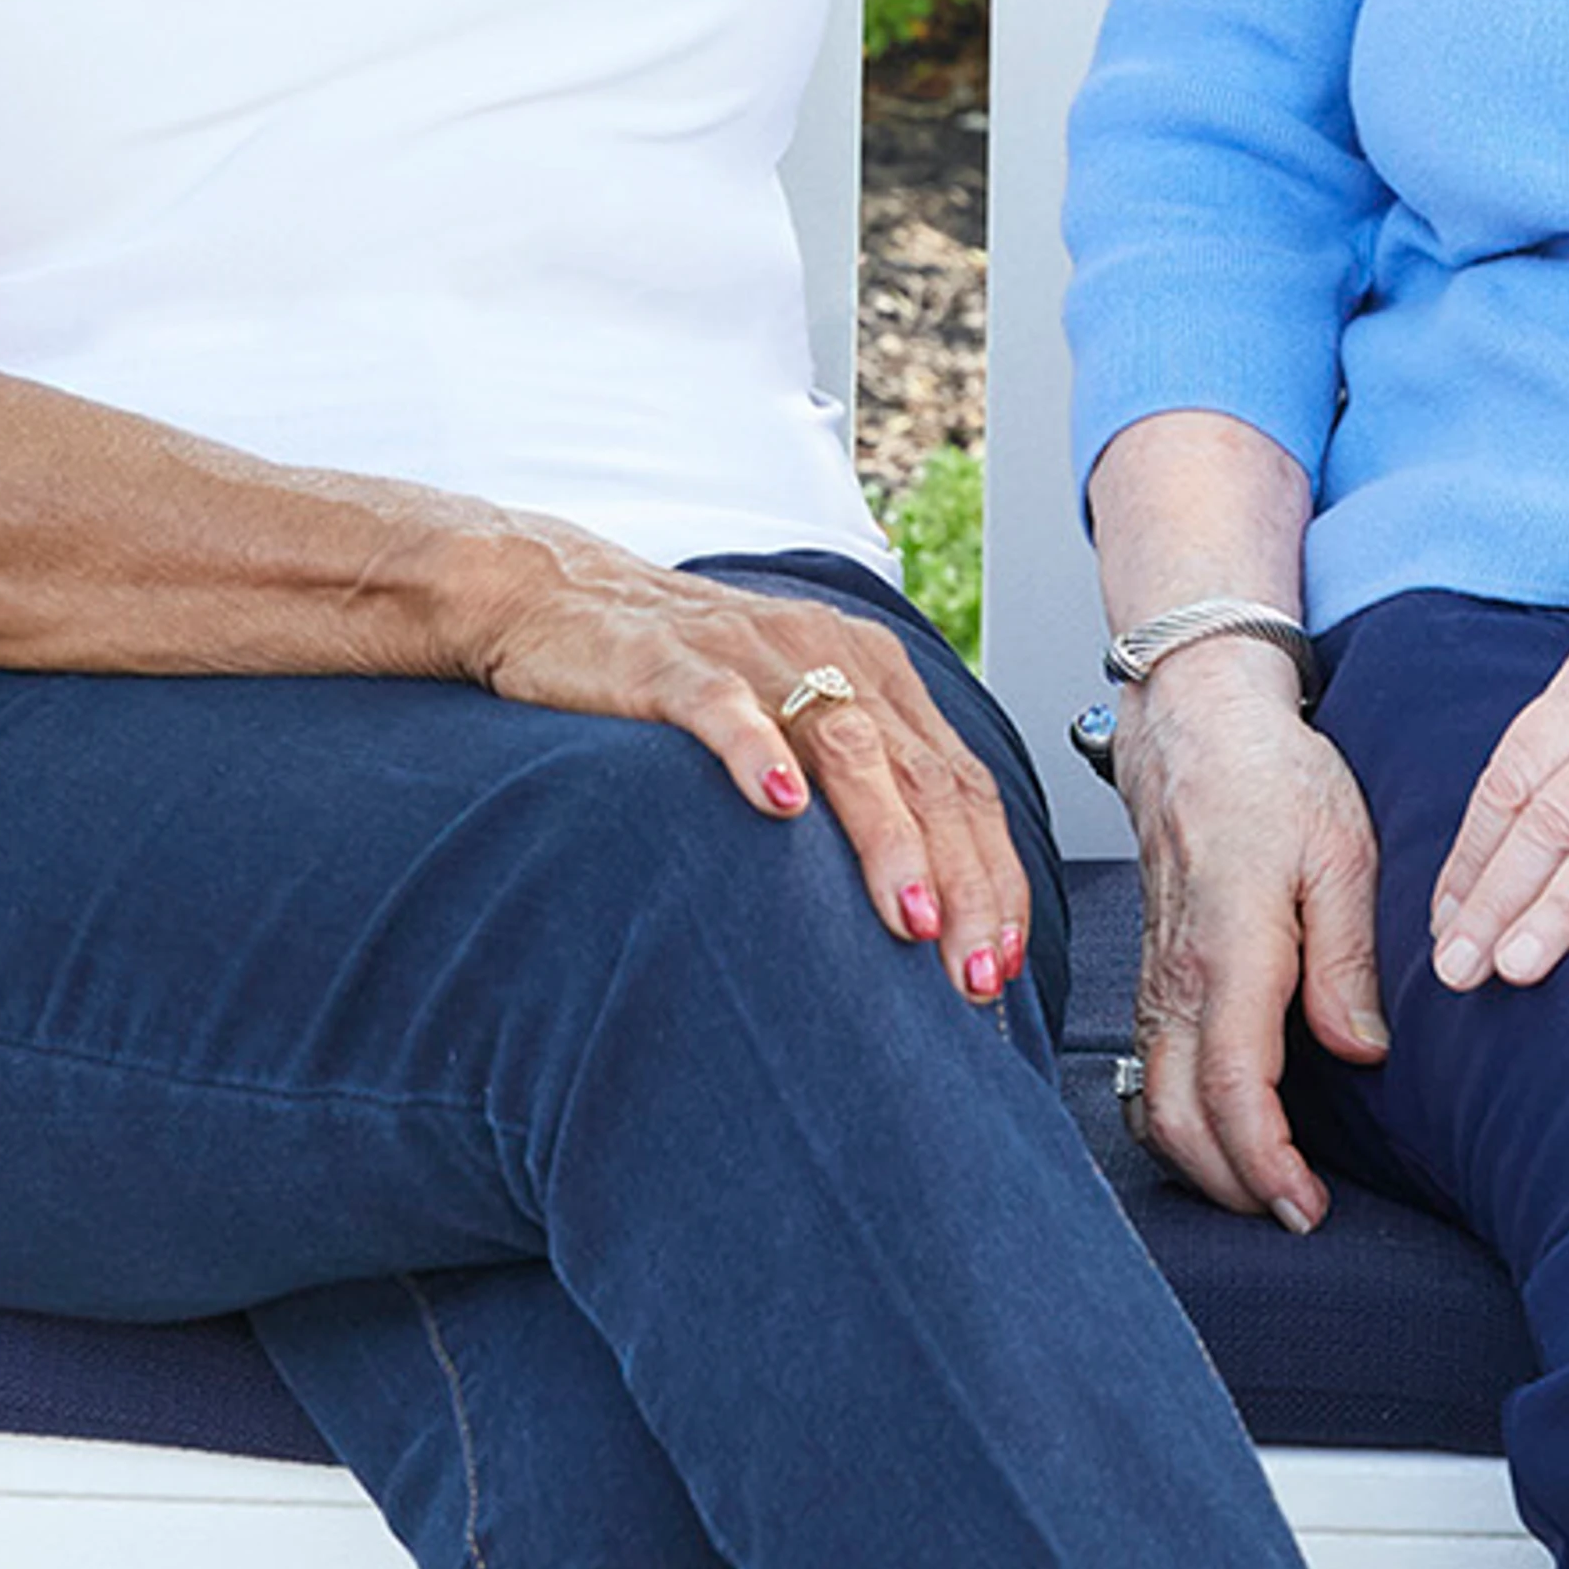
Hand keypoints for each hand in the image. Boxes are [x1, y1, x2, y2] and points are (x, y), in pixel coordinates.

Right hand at [458, 530, 1030, 1004]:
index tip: (1006, 959)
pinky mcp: (675, 663)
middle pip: (922, 773)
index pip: (961, 781)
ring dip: (889, 839)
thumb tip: (925, 903)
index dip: (993, 872)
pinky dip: (760, 754)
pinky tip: (781, 806)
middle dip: (963, 879)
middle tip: (977, 973)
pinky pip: (727, 708)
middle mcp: (832, 654)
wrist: (562, 594)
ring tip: (913, 920)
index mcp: (873, 670)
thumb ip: (860, 781)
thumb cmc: (687, 673)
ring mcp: (756, 656)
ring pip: (847, 745)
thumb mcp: (797, 713)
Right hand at [1115, 647, 1388, 1232]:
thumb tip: (1360, 1051)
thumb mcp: (1341, 850)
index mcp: (1230, 948)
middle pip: (1180, 1120)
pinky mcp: (1153, 972)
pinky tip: (1223, 1132)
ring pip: (1154, 1104)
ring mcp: (1156, 976)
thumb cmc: (1273, 774)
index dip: (1268, 1164)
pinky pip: (1150, 1070)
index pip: (1235, 1089)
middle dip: (1234, 1186)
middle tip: (1297, 1216)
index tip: (1307, 1208)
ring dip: (1205, 1162)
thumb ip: (1347, 957)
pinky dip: (1180, 1121)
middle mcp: (1179, 974)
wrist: (1197, 721)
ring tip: (1267, 1188)